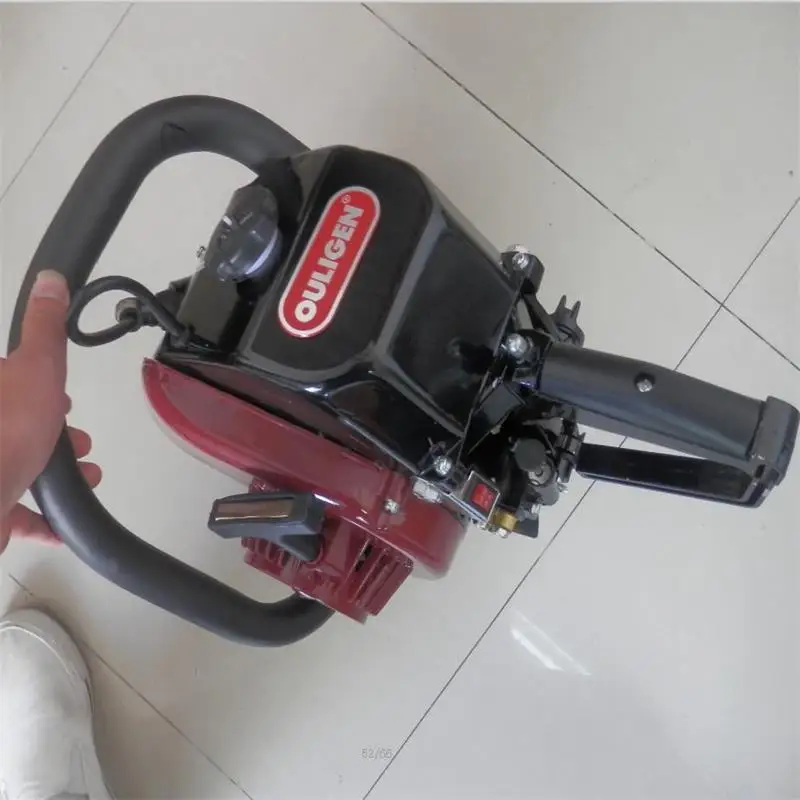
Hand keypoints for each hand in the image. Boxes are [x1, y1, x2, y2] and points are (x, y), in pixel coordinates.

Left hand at [0, 270, 100, 554]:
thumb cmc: (5, 433)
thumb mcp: (36, 367)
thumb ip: (44, 328)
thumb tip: (49, 281)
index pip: (10, 383)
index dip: (40, 390)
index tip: (63, 402)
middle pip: (14, 427)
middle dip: (53, 434)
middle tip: (77, 441)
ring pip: (15, 469)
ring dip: (52, 474)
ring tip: (85, 478)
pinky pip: (12, 513)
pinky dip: (39, 518)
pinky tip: (60, 524)